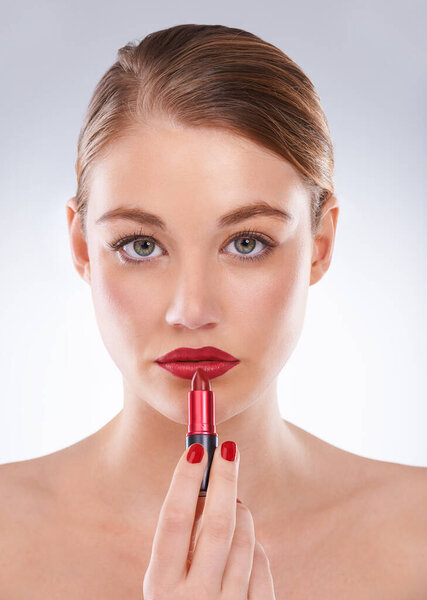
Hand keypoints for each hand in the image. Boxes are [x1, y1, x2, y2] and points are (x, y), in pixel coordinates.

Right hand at [142, 441, 275, 598]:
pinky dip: (254, 546)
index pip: (173, 520)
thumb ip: (181, 540)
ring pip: (246, 539)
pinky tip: (243, 549)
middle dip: (225, 480)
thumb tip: (205, 486)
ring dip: (242, 513)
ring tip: (232, 509)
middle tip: (230, 451)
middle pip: (217, 523)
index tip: (195, 450)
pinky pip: (262, 562)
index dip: (184, 481)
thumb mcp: (167, 579)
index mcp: (160, 586)